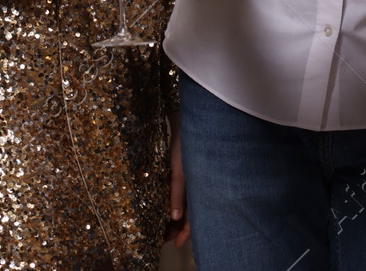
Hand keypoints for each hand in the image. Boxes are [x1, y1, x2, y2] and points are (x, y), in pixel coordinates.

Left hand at [165, 115, 189, 246]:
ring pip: (186, 204)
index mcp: (201, 187)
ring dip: (176, 217)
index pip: (195, 216)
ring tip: (163, 228)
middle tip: (166, 239)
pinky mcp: (186, 171)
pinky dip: (175, 202)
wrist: (189, 119)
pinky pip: (182, 192)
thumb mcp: (180, 169)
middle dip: (179, 227)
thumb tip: (175, 216)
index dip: (187, 232)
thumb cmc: (188, 143)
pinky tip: (167, 207)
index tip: (177, 244)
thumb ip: (178, 192)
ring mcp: (192, 178)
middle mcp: (198, 185)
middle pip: (190, 213)